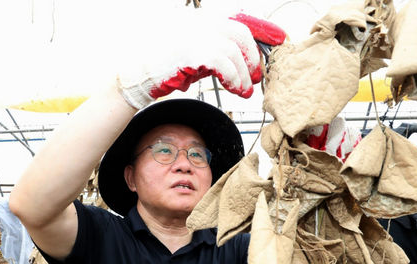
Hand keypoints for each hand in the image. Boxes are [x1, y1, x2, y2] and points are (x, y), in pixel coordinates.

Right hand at [117, 11, 285, 109]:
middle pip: (239, 32)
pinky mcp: (191, 51)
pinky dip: (233, 78)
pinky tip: (234, 89)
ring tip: (244, 90)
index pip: (237, 20)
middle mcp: (198, 23)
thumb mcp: (192, 56)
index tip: (279, 39)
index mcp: (200, 20)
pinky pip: (223, 64)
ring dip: (243, 74)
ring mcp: (194, 35)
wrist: (136, 77)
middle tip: (256, 75)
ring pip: (233, 51)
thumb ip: (214, 54)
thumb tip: (239, 65)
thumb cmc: (163, 69)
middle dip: (253, 56)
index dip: (262, 29)